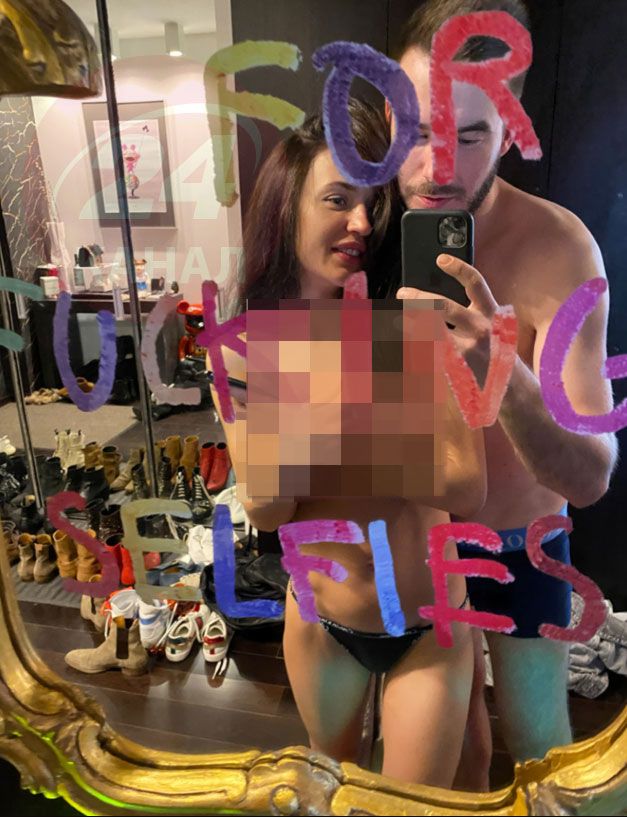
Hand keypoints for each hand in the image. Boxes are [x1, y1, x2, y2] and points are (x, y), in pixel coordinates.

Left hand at [397, 254, 500, 385]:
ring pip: (431, 332)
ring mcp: (467, 350)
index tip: (440, 259)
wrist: (509, 386)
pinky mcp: (455, 368)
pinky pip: (428, 354)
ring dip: (410, 324)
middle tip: (402, 293)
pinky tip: (403, 344)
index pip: (475, 284)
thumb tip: (429, 298)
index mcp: (490, 313)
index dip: (459, 268)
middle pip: (445, 307)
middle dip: (420, 298)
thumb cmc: (493, 348)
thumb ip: (467, 309)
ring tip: (397, 319)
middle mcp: (480, 329)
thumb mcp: (489, 324)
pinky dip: (414, 348)